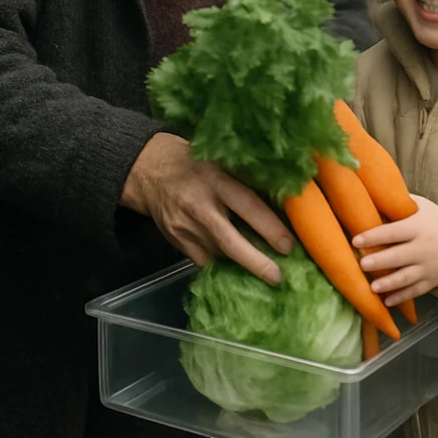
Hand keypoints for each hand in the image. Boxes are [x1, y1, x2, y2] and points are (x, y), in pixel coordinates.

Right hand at [121, 132, 293, 283]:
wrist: (149, 171)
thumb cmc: (194, 161)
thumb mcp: (220, 160)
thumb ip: (244, 180)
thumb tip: (280, 203)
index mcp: (215, 178)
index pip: (247, 206)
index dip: (270, 227)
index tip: (288, 245)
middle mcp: (199, 205)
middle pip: (230, 241)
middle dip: (255, 262)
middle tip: (277, 277)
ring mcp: (184, 227)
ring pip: (218, 254)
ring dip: (241, 265)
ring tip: (265, 271)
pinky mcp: (176, 242)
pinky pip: (203, 260)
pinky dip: (222, 264)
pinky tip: (237, 269)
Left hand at [352, 195, 437, 305]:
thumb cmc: (433, 221)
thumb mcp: (421, 207)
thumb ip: (400, 204)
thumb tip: (373, 194)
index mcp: (418, 227)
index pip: (394, 232)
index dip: (375, 236)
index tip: (356, 240)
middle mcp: (423, 248)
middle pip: (399, 256)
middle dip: (380, 261)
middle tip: (362, 264)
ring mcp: (428, 267)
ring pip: (406, 277)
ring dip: (388, 283)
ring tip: (372, 287)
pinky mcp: (431, 282)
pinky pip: (414, 291)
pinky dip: (401, 297)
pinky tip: (386, 301)